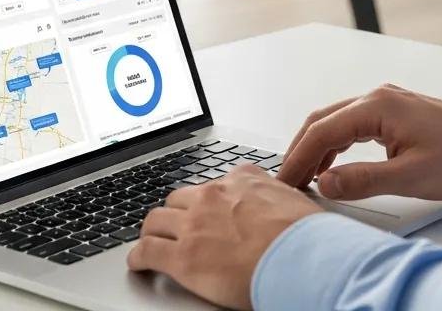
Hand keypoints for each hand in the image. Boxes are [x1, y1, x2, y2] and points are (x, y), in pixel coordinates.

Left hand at [128, 164, 321, 309]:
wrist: (302, 256)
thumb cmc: (304, 234)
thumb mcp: (291, 198)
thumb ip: (273, 196)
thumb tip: (277, 203)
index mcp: (239, 180)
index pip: (211, 185)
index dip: (204, 201)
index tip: (202, 209)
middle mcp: (213, 196)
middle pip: (179, 198)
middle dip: (174, 212)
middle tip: (174, 225)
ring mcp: (195, 223)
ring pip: (156, 219)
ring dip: (152, 231)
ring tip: (150, 240)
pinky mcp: (183, 255)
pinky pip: (147, 251)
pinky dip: (139, 257)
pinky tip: (138, 262)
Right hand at [278, 83, 441, 200]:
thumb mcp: (411, 177)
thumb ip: (364, 180)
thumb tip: (325, 183)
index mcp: (378, 106)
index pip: (323, 130)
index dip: (298, 157)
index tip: (284, 182)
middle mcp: (377, 96)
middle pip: (323, 120)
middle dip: (300, 150)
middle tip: (286, 182)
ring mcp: (385, 101)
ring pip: (335, 120)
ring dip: (316, 147)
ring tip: (304, 178)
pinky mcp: (393, 111)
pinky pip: (352, 123)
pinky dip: (335, 143)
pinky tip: (332, 165)